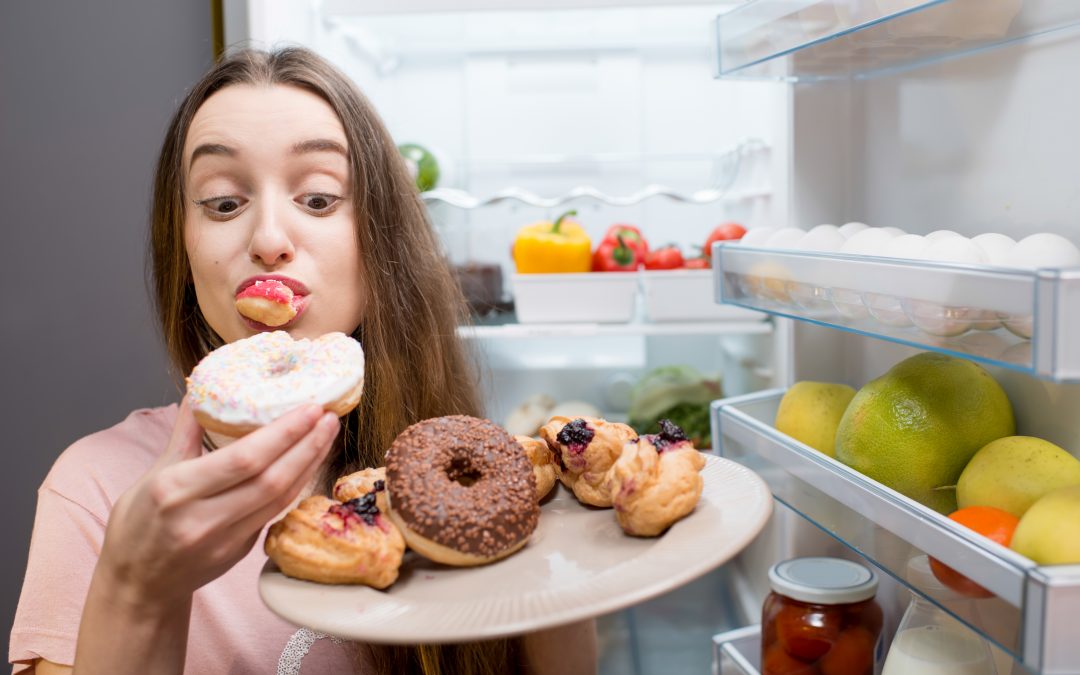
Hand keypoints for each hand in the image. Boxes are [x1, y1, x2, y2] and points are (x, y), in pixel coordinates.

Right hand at [96, 399, 338, 612]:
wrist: (138, 585)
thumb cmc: (138, 524)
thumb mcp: (153, 473)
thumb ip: (184, 433)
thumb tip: (201, 391)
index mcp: (175, 489)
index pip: (243, 459)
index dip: (283, 433)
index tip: (309, 408)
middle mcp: (202, 517)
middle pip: (270, 479)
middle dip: (306, 445)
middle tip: (329, 416)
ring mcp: (224, 539)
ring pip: (280, 498)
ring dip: (309, 464)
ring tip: (327, 434)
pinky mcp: (240, 552)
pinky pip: (276, 513)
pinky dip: (297, 486)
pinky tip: (310, 463)